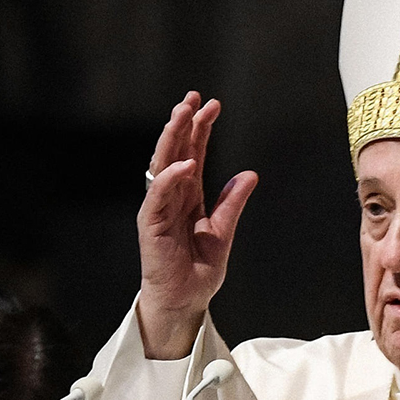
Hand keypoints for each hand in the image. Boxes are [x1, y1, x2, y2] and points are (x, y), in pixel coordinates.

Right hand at [138, 92, 257, 358]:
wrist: (185, 302)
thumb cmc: (198, 271)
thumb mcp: (223, 231)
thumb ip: (232, 203)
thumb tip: (249, 174)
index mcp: (188, 196)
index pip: (193, 153)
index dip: (201, 129)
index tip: (212, 105)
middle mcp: (171, 197)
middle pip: (175, 151)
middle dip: (183, 123)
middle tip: (193, 97)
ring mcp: (159, 209)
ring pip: (162, 165)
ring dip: (172, 139)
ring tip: (183, 114)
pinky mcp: (150, 225)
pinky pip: (158, 196)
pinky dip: (170, 178)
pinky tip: (185, 164)